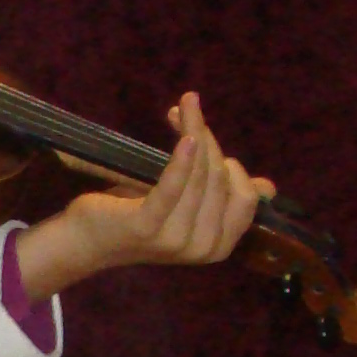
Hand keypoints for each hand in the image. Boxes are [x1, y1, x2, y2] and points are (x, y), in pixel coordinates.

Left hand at [12, 93, 274, 304]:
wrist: (89, 240)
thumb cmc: (141, 216)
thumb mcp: (190, 207)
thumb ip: (224, 198)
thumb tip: (268, 188)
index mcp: (220, 246)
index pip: (244, 196)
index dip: (232, 163)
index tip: (205, 137)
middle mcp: (203, 248)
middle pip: (220, 179)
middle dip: (208, 139)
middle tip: (187, 109)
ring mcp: (176, 240)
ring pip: (199, 176)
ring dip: (192, 133)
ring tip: (182, 108)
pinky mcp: (148, 226)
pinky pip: (174, 186)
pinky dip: (182, 159)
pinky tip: (186, 135)